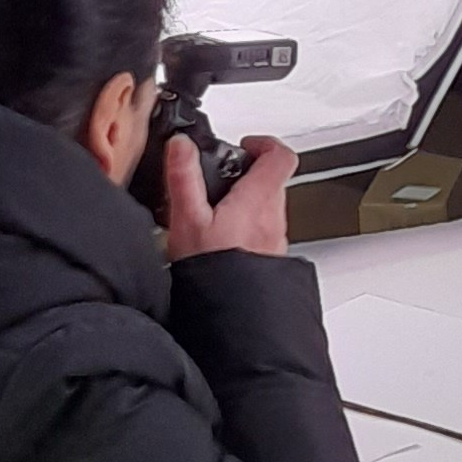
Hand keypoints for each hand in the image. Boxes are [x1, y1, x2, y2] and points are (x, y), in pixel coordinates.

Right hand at [163, 130, 295, 259]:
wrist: (233, 317)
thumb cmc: (216, 272)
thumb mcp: (188, 218)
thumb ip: (184, 177)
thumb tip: (181, 146)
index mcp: (260, 199)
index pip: (281, 156)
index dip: (264, 144)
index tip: (244, 146)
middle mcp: (275, 219)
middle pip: (273, 182)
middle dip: (249, 175)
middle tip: (224, 178)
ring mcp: (276, 242)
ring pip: (268, 210)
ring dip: (247, 204)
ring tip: (216, 213)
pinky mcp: (271, 263)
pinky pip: (263, 235)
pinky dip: (247, 230)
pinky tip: (222, 243)